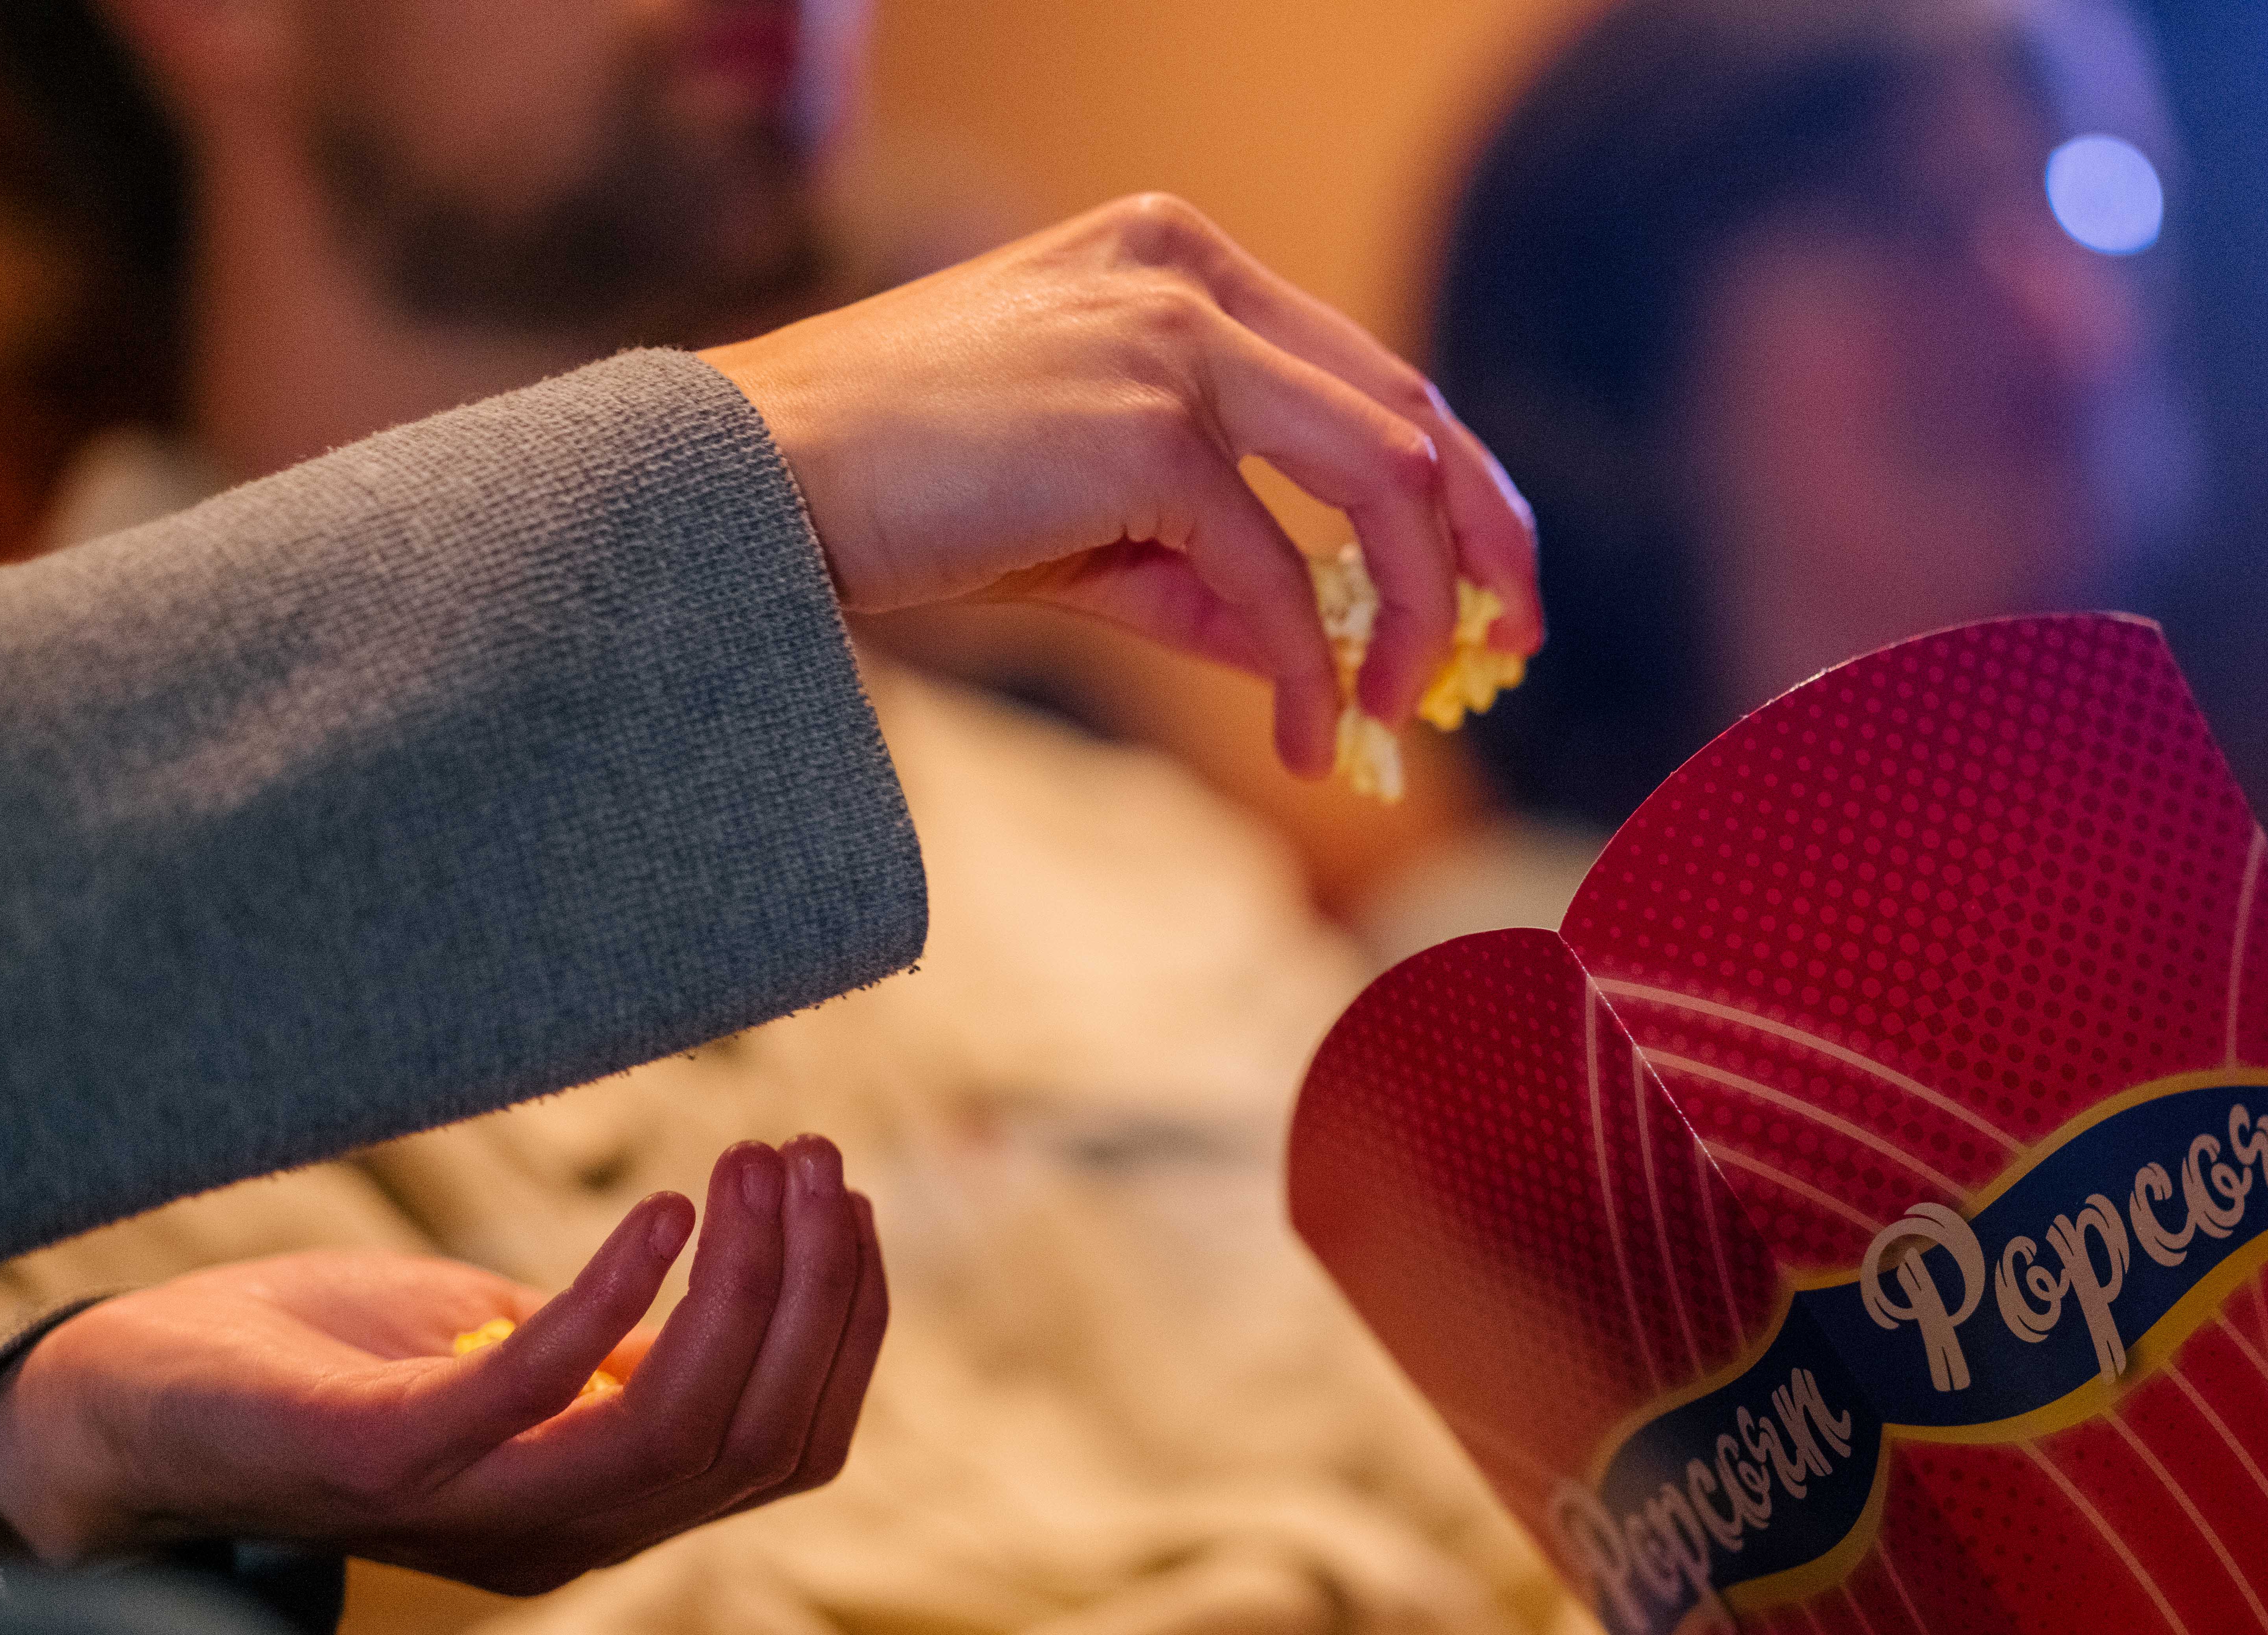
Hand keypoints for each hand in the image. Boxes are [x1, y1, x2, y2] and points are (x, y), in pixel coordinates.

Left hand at [0, 1137, 884, 1595]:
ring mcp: (473, 1508)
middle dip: (814, 1292)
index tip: (848, 1205)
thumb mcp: (502, 1359)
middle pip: (751, 1439)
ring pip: (674, 1432)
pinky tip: (664, 1213)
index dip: (844, 1330)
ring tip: (757, 1166)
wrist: (126, 1410)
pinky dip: (615, 1301)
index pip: (784, 1447)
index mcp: (602, 1512)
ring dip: (741, 1289)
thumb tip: (741, 1274)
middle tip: (812, 1157)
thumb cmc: (326, 1365)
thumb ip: (609, 1356)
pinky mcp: (382, 1462)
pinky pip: (530, 1395)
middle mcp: (560, 1538)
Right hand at [705, 193, 1540, 779]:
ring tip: (1398, 710)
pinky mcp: (1145, 431)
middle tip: (1505, 650)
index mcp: (1178, 261)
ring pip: (1379, 478)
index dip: (1453, 485)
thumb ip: (1213, 575)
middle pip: (1408, 411)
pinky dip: (1311, 670)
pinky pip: (1278, 574)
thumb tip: (1320, 659)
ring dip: (1417, 609)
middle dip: (1480, 542)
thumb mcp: (1091, 531)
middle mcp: (1188, 274)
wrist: (762, 486)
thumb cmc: (907, 499)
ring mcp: (1170, 341)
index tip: (1488, 586)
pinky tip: (1304, 740)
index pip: (1370, 372)